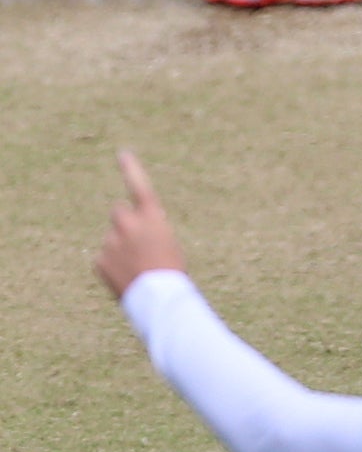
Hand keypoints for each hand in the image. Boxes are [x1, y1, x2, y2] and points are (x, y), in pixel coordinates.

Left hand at [94, 150, 186, 297]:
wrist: (158, 298)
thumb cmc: (171, 272)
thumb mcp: (167, 245)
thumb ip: (145, 232)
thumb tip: (122, 235)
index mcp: (151, 218)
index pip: (140, 186)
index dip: (132, 169)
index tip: (123, 153)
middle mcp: (128, 224)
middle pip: (119, 213)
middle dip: (125, 223)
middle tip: (138, 243)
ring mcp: (110, 241)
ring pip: (113, 239)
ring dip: (121, 249)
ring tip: (138, 268)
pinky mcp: (99, 259)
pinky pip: (105, 259)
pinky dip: (114, 267)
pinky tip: (127, 278)